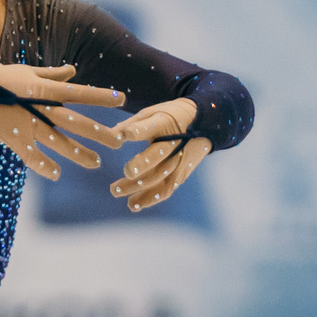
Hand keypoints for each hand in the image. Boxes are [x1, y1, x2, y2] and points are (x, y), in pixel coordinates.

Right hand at [0, 63, 123, 181]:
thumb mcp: (26, 72)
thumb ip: (52, 74)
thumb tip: (73, 72)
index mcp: (43, 88)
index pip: (79, 93)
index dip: (101, 96)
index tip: (122, 99)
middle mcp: (39, 107)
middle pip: (75, 122)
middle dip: (98, 132)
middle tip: (119, 141)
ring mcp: (26, 124)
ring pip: (59, 142)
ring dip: (79, 153)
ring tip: (96, 163)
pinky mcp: (13, 138)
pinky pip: (32, 156)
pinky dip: (44, 166)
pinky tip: (57, 174)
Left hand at [107, 97, 210, 211]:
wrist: (206, 124)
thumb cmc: (172, 116)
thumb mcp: (153, 112)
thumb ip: (132, 124)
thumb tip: (110, 135)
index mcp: (167, 123)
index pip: (153, 126)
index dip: (140, 130)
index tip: (126, 135)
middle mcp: (175, 143)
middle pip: (159, 155)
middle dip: (142, 164)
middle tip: (125, 171)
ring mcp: (180, 160)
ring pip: (160, 176)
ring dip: (139, 187)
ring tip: (115, 191)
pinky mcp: (182, 174)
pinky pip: (167, 189)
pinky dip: (150, 198)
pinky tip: (133, 204)